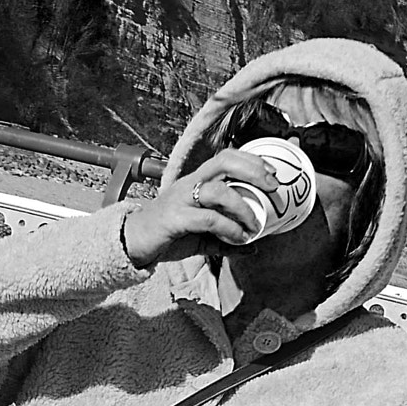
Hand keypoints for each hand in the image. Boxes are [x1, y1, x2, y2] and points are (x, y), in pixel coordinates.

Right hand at [121, 151, 281, 269]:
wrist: (133, 242)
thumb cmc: (168, 234)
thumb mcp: (203, 236)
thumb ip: (227, 240)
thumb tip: (254, 248)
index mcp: (196, 180)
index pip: (226, 157)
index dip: (251, 161)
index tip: (272, 175)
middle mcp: (189, 183)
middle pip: (223, 162)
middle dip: (253, 171)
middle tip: (272, 188)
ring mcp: (181, 199)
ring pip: (218, 190)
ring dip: (242, 207)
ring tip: (254, 225)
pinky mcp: (175, 218)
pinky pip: (208, 219)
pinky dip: (228, 228)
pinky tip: (238, 239)